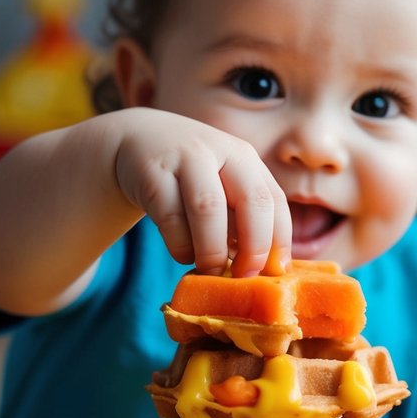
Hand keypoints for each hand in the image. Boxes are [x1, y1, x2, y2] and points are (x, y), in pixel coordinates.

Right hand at [114, 108, 291, 274]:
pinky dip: (181, 246)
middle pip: (251, 201)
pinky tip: (183, 254)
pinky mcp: (153, 173)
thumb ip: (241, 217)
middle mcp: (221, 151)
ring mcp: (186, 158)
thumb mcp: (221, 184)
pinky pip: (171, 218)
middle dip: (254, 246)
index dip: (279, 241)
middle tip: (245, 276)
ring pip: (209, 209)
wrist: (138, 141)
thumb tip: (264, 269)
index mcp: (246, 158)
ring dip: (214, 250)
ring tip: (212, 272)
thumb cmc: (189, 177)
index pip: (274, 201)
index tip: (274, 273)